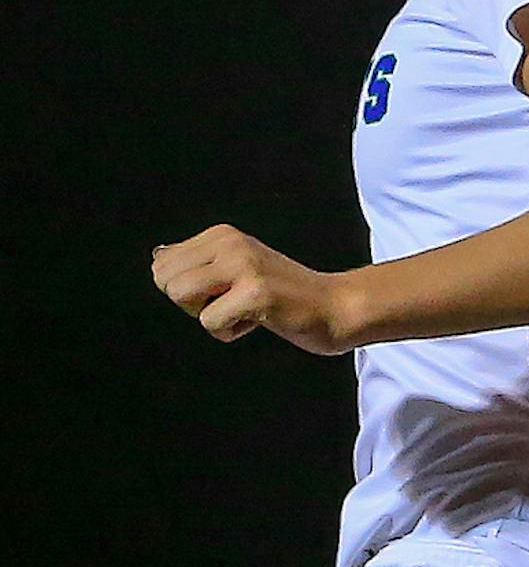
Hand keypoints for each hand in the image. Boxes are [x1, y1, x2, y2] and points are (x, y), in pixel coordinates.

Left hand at [152, 225, 360, 353]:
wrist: (334, 306)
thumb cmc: (283, 294)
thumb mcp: (237, 266)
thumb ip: (199, 262)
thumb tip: (157, 259)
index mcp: (223, 234)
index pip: (162, 264)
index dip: (187, 289)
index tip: (225, 290)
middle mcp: (230, 243)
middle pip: (165, 281)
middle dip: (192, 303)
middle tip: (232, 302)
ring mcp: (244, 266)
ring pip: (181, 298)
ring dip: (210, 316)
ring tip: (243, 310)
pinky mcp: (255, 293)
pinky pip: (209, 322)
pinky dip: (230, 332)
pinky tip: (259, 319)